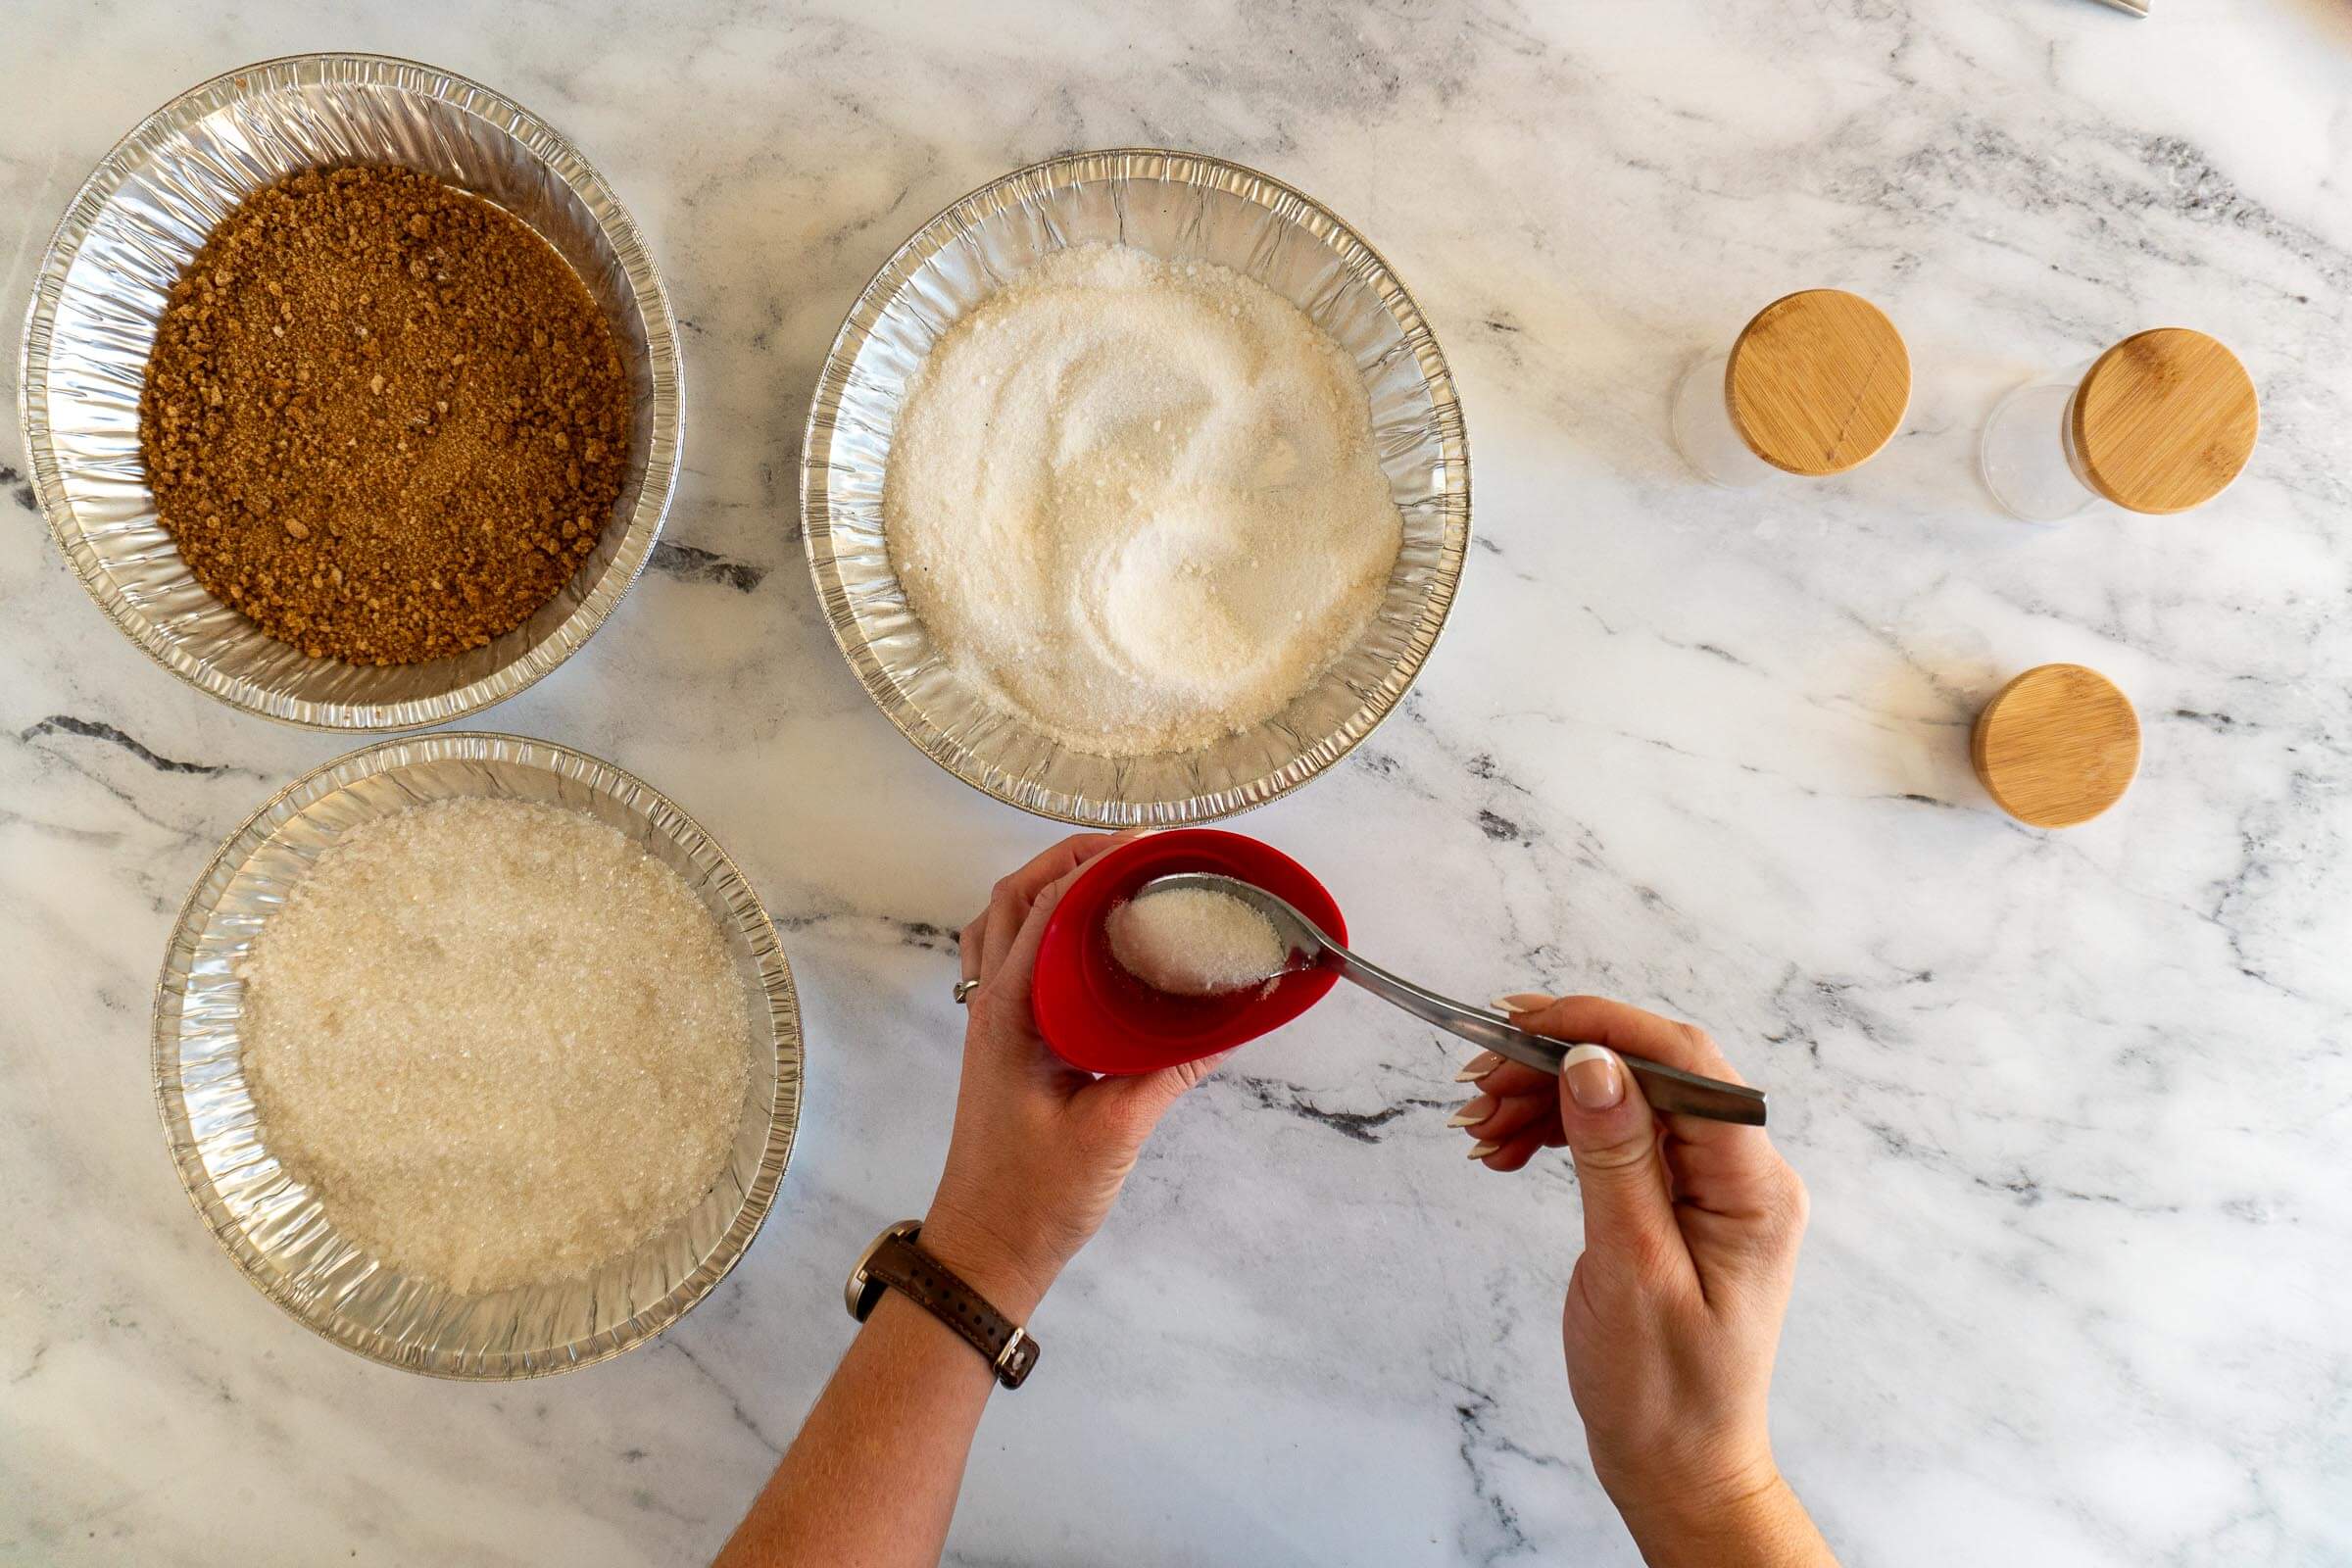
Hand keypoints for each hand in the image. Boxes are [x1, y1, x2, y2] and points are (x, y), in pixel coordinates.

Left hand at [921, 832, 1227, 1319]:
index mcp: (1010, 1011)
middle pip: (1014, 896)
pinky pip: (1010, 960)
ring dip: (1049, 887)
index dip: (1096, 863)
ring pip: (1002, 924)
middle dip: (1070, 857)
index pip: (1046, 907)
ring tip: (1111, 877)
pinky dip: (1042, 929)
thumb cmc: (1037, 1196)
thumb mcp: (1116, 1130)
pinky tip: (1089, 943)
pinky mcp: (1001, 1041)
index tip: (1150, 845)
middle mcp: (991, 1003)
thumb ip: (1170, 1069)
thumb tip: (1234, 1021)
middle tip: (1135, 848)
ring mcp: (989, 1020)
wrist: (986, 1249)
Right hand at [1455, 996, 1831, 1566]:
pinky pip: (1610, 1137)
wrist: (1675, 1468)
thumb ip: (1616, 1161)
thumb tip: (1594, 1062)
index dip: (1604, 1026)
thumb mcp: (1633, 1273)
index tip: (1524, 1024)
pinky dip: (1553, 1131)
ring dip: (1544, 1097)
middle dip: (1558, 1062)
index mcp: (1753, 1186)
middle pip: (1647, 1071)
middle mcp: (1738, 1173)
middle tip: (1477, 1080)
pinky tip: (1504, 1147)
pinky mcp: (1668, 1200)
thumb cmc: (1665, 1393)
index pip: (1685, 1064)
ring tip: (1479, 1125)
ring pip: (1620, 1097)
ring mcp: (1703, 1185)